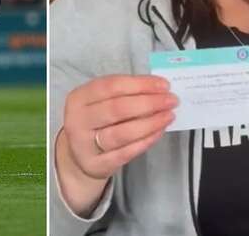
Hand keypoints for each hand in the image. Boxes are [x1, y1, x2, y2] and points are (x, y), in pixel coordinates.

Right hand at [60, 75, 175, 180]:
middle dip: (149, 103)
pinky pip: (126, 153)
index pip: (111, 86)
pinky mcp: (96, 164)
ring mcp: (84, 145)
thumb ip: (124, 94)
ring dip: (150, 123)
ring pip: (122, 133)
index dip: (140, 84)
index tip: (163, 85)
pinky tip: (158, 132)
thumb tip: (158, 90)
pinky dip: (145, 141)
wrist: (79, 156)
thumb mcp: (100, 102)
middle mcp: (77, 120)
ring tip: (168, 116)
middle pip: (117, 109)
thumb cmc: (96, 122)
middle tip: (171, 100)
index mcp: (78, 98)